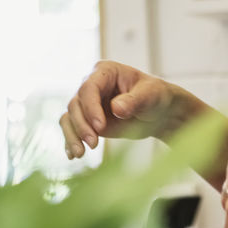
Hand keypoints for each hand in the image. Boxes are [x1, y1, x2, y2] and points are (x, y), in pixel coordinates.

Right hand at [59, 60, 184, 158]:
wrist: (158, 113)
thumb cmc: (155, 97)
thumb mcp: (150, 95)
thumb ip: (133, 100)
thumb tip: (116, 108)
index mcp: (105, 71)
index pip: (88, 88)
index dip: (91, 108)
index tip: (100, 127)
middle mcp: (91, 85)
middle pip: (75, 104)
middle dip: (82, 125)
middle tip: (94, 144)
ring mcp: (87, 103)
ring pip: (69, 117)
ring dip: (72, 135)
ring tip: (80, 154)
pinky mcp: (87, 120)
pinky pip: (72, 128)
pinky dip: (70, 141)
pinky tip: (72, 155)